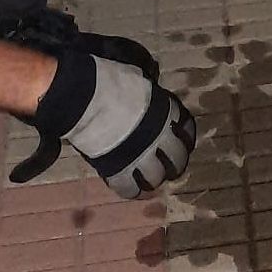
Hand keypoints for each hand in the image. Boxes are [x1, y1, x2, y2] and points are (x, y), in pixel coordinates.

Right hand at [31, 48, 196, 197]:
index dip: (185, 139)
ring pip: (156, 178)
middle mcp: (160, 138)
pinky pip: (130, 189)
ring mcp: (141, 156)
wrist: (84, 97)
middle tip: (170, 169)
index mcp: (166, 114)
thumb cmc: (110, 82)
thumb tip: (149, 91)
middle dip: (175, 165)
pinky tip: (130, 188)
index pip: (186, 131)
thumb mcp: (140, 81)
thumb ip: (149, 94)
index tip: (182, 143)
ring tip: (149, 180)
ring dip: (154, 179)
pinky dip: (131, 190)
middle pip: (177, 159)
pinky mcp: (120, 171)